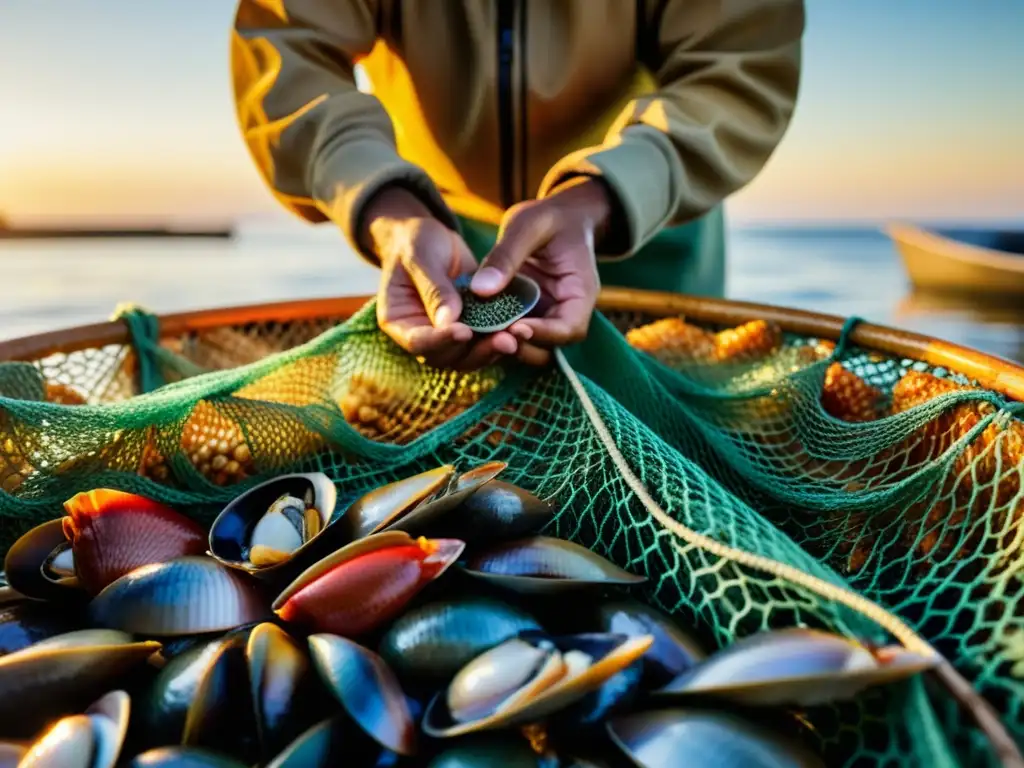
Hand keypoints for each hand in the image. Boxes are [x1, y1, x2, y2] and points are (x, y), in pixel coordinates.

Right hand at [361, 187, 515, 369]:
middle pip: (446, 357)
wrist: (431, 239)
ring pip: (468, 355)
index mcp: (398, 321)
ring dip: (492, 349)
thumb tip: (449, 321)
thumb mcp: (420, 256)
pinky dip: (500, 336)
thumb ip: (434, 289)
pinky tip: (521, 329)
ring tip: (516, 338)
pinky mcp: (469, 328)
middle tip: (504, 340)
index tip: (464, 331)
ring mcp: (446, 336)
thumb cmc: (416, 242)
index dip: (440, 341)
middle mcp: (421, 335)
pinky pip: (484, 341)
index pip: (418, 342)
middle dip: (475, 351)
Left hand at [470, 177, 611, 365]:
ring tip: (477, 335)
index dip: (545, 333)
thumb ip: (506, 255)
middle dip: (523, 347)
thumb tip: (482, 289)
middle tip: (491, 338)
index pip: (570, 327)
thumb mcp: (528, 225)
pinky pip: (511, 333)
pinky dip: (493, 334)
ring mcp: (545, 317)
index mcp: (580, 292)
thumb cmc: (550, 217)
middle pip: (550, 347)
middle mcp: (565, 312)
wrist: (555, 218)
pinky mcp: (525, 316)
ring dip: (505, 345)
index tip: (516, 328)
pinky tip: (471, 328)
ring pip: (529, 346)